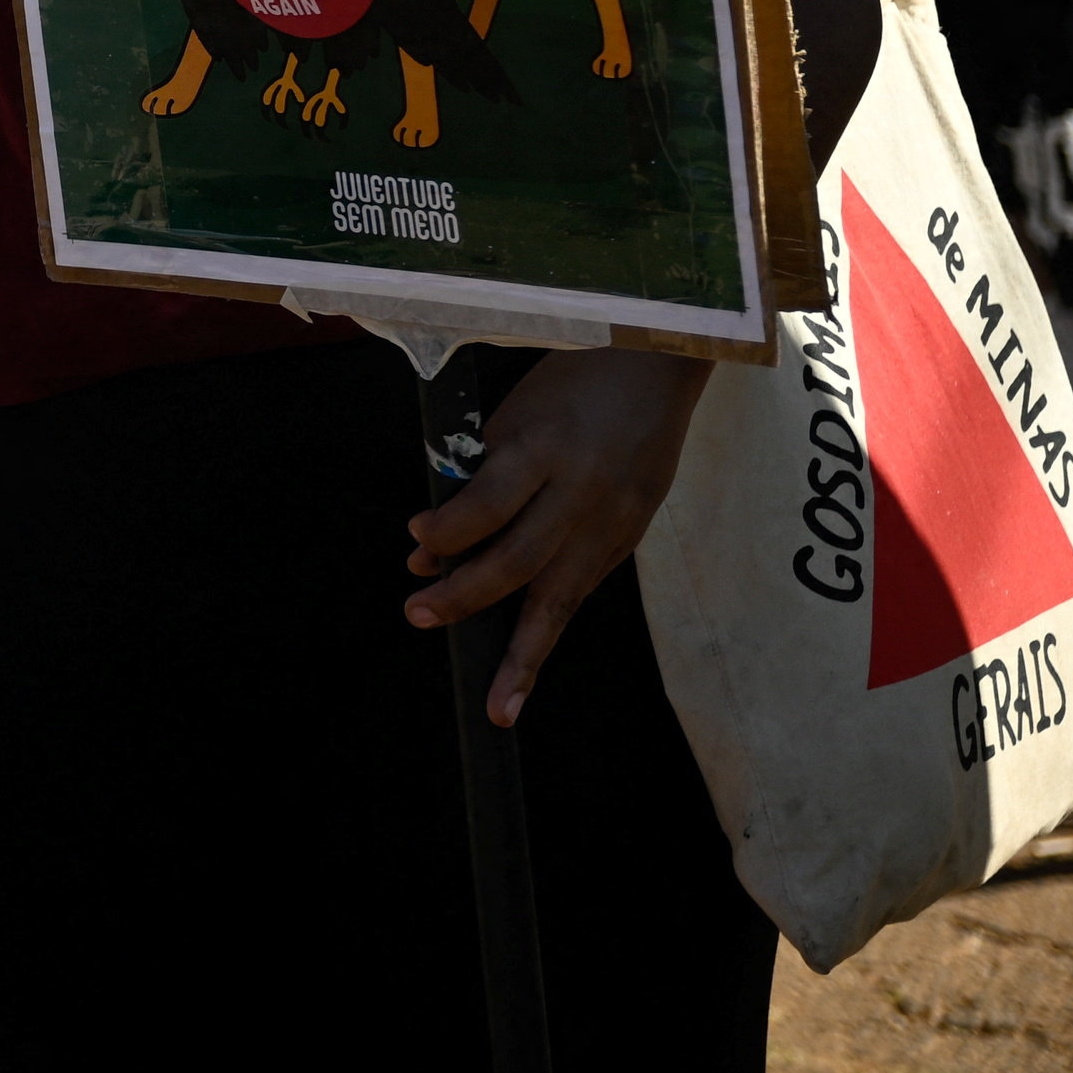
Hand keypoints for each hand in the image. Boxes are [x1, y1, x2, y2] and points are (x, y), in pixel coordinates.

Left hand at [409, 348, 709, 715]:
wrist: (655, 369)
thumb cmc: (570, 384)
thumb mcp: (513, 414)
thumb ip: (475, 481)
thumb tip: (429, 549)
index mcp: (545, 447)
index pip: (491, 503)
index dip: (450, 530)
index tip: (416, 543)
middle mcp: (583, 493)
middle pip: (522, 560)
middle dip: (468, 597)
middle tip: (419, 616)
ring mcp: (614, 522)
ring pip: (563, 599)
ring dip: (525, 654)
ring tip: (499, 703)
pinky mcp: (631, 539)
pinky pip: (582, 591)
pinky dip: (550, 625)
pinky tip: (525, 659)